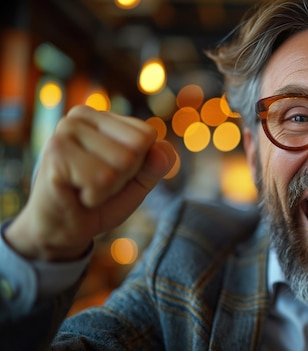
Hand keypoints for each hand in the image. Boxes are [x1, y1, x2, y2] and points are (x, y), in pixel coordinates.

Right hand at [5, 106, 176, 261]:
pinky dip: (94, 196)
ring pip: (122, 162)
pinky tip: (75, 194)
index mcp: (100, 116)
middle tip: (97, 183)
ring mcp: (64, 132)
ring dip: (108, 188)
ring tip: (85, 188)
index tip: (112, 173)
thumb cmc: (100, 201)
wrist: (61, 230)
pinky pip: (102, 179)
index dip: (138, 164)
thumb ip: (155, 165)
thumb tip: (162, 150)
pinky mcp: (56, 154)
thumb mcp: (137, 183)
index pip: (147, 135)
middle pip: (137, 147)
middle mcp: (80, 116)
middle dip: (124, 176)